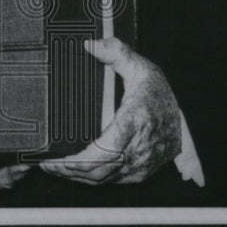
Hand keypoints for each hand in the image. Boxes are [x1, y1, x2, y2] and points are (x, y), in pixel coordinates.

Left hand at [40, 37, 180, 184]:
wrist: (180, 115)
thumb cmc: (157, 91)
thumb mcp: (140, 67)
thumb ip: (116, 53)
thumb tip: (90, 45)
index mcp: (135, 122)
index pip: (104, 151)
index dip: (77, 161)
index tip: (56, 159)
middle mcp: (139, 149)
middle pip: (97, 172)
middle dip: (68, 172)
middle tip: (46, 165)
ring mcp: (141, 165)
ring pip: (103, 181)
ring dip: (76, 178)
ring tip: (54, 169)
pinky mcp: (140, 173)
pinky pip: (111, 182)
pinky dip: (91, 180)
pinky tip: (75, 173)